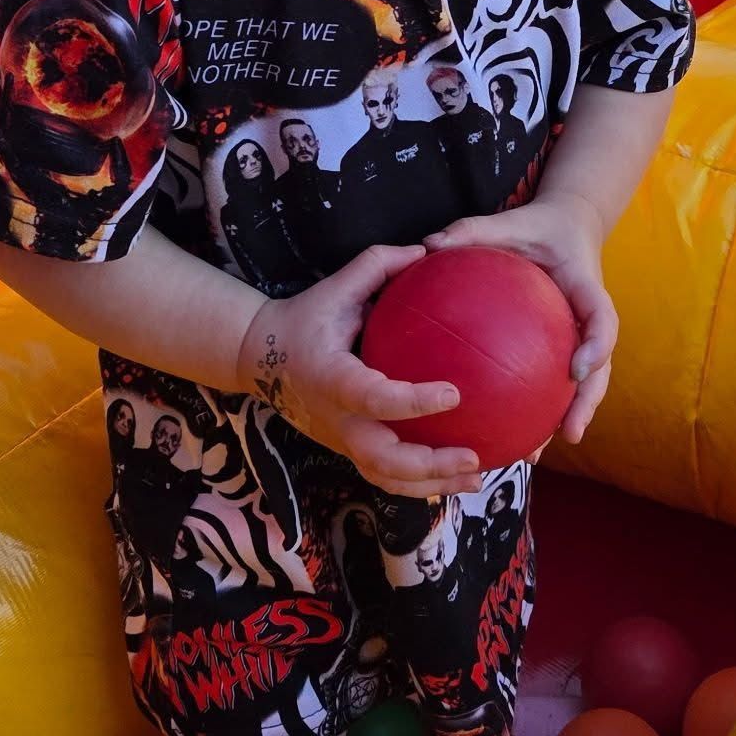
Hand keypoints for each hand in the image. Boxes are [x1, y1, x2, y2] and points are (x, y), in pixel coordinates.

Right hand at [238, 246, 483, 497]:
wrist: (259, 358)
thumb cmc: (304, 319)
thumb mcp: (334, 288)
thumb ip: (376, 266)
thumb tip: (425, 251)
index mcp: (332, 378)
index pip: (373, 397)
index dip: (413, 401)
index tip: (454, 393)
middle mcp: (336, 418)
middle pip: (381, 458)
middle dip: (428, 464)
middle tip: (473, 457)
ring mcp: (341, 440)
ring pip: (385, 477)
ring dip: (431, 485)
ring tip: (476, 479)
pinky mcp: (348, 450)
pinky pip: (385, 475)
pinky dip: (421, 484)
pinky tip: (457, 478)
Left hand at [424, 195, 616, 445]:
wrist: (569, 226)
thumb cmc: (536, 227)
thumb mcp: (508, 223)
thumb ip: (472, 231)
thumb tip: (429, 245)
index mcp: (585, 284)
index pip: (601, 317)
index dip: (596, 345)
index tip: (577, 370)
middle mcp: (589, 318)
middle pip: (602, 367)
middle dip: (586, 403)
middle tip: (567, 433)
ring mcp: (583, 337)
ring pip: (585, 385)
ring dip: (565, 419)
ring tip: (536, 455)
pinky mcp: (569, 347)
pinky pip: (558, 381)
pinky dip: (540, 410)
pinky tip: (507, 437)